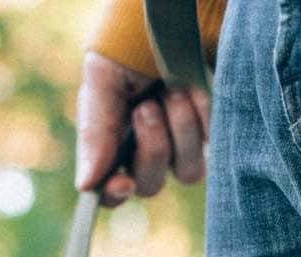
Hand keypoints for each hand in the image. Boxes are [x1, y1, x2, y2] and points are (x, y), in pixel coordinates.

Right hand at [76, 51, 210, 207]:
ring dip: (180, 131)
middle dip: (151, 147)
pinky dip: (202, 121)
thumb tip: (86, 186)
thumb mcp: (104, 77)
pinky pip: (213, 152)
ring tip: (174, 90)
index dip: (115, 194)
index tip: (123, 183)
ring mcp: (185, 141)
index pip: (110, 190)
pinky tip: (193, 90)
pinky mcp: (214, 132)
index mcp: (114, 139)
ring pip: (186, 174)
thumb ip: (95, 132)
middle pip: (149, 186)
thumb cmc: (136, 38)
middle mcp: (148, 146)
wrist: (180, 10)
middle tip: (148, 106)